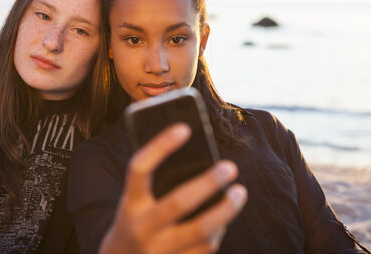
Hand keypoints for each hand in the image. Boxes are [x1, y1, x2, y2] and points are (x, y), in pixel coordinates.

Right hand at [99, 123, 246, 253]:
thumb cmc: (136, 221)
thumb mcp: (135, 202)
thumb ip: (156, 184)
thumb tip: (200, 162)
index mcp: (130, 204)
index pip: (140, 169)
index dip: (160, 146)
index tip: (184, 128)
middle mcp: (141, 228)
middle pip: (178, 202)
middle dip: (207, 183)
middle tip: (230, 167)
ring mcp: (159, 251)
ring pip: (200, 230)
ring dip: (225, 210)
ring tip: (240, 192)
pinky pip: (204, 249)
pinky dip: (218, 232)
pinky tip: (225, 219)